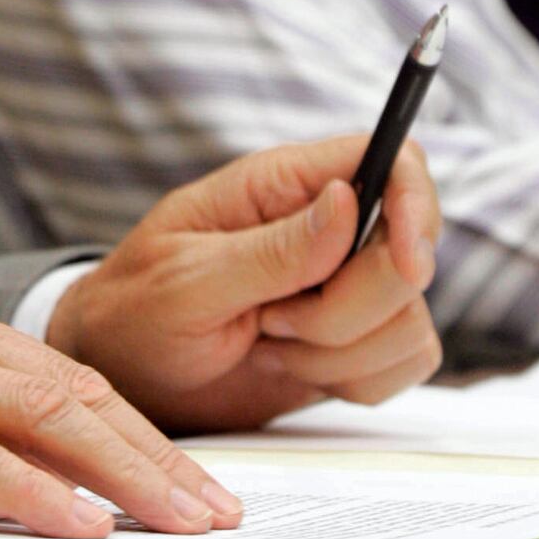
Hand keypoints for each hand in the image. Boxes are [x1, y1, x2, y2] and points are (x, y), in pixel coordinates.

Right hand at [0, 286, 244, 536]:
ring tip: (178, 517)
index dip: (138, 430)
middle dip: (154, 453)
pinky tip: (82, 520)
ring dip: (120, 472)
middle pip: (70, 390)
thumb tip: (52, 481)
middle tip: (217, 504)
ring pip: (37, 416)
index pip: (66, 376)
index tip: (196, 478)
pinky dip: (34, 488)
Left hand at [46, 135, 441, 431]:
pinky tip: (291, 369)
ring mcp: (343, 286)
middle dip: (348, 308)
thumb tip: (347, 202)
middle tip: (272, 320)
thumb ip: (270, 250)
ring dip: (341, 352)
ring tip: (267, 342)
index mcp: (281, 184)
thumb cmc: (136, 311)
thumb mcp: (187, 280)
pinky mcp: (352, 342)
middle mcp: (325, 227)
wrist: (124, 377)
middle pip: (408, 252)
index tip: (409, 264)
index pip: (390, 158)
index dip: (415, 202)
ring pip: (408, 317)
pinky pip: (403, 362)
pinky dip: (355, 381)